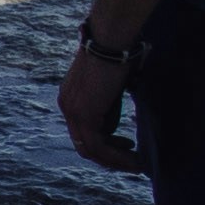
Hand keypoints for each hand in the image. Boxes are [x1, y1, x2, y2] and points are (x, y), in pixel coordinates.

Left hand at [58, 14, 140, 171]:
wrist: (111, 40)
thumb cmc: (117, 55)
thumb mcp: (110, 86)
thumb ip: (107, 105)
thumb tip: (112, 124)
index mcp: (70, 97)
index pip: (83, 131)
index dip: (105, 144)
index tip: (126, 145)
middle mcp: (67, 106)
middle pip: (85, 144)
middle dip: (110, 156)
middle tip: (132, 161)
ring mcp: (72, 111)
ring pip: (91, 149)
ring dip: (116, 161)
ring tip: (138, 165)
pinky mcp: (84, 114)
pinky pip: (98, 146)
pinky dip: (117, 157)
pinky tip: (135, 159)